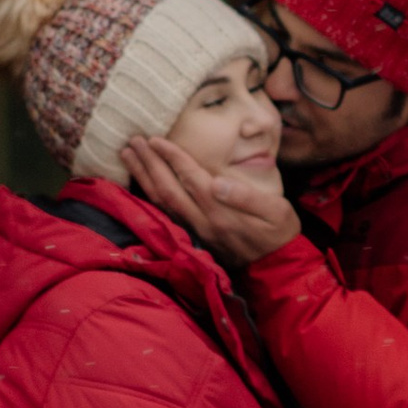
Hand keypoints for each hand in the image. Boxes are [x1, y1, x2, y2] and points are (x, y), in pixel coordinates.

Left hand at [123, 133, 301, 262]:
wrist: (275, 268)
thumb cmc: (279, 232)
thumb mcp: (277, 211)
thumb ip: (247, 197)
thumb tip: (218, 182)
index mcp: (221, 211)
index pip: (190, 177)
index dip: (172, 157)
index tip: (156, 139)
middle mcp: (202, 220)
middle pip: (168, 188)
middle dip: (150, 163)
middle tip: (133, 141)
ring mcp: (195, 230)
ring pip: (161, 201)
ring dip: (143, 177)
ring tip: (129, 156)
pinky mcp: (193, 235)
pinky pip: (164, 213)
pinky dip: (149, 195)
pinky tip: (141, 182)